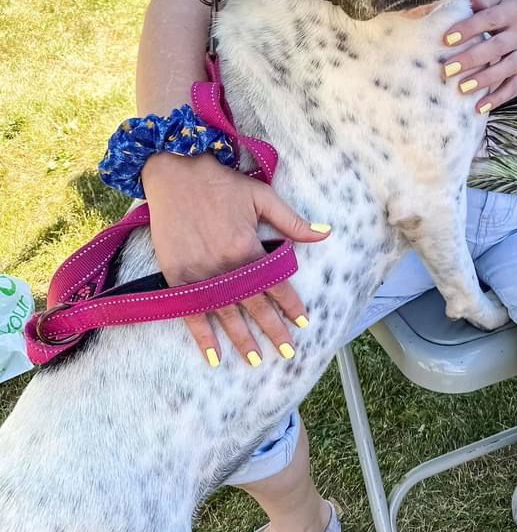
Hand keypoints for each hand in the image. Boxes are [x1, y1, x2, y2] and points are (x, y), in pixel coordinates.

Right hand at [141, 153, 330, 366]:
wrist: (176, 170)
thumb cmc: (222, 182)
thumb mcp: (263, 196)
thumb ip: (292, 221)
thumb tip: (325, 232)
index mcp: (248, 247)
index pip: (276, 285)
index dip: (291, 306)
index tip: (303, 323)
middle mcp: (225, 266)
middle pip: (255, 306)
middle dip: (273, 330)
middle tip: (288, 352)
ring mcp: (200, 274)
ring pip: (226, 315)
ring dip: (242, 340)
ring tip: (256, 360)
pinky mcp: (178, 276)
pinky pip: (192, 313)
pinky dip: (202, 337)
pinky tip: (214, 356)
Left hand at [442, 0, 516, 111]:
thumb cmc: (514, 17)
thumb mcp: (502, 2)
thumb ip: (483, 1)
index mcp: (512, 13)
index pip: (489, 19)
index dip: (469, 28)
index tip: (447, 39)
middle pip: (497, 47)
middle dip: (472, 58)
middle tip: (448, 68)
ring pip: (507, 68)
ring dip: (485, 79)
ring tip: (462, 88)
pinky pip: (513, 88)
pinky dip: (497, 99)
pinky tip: (479, 107)